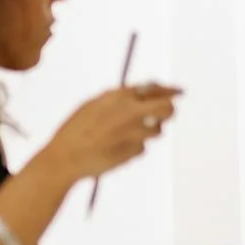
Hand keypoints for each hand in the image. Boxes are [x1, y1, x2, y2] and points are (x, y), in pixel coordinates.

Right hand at [38, 83, 179, 186]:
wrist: (66, 157)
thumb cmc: (77, 129)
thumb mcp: (94, 104)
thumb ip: (119, 98)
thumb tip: (145, 91)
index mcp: (118, 96)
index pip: (153, 88)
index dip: (168, 90)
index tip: (178, 92)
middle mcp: (130, 111)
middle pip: (167, 108)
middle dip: (169, 110)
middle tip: (165, 115)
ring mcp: (134, 132)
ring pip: (157, 130)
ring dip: (148, 132)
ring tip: (122, 136)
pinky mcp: (134, 151)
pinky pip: (142, 147)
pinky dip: (134, 147)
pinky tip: (115, 149)